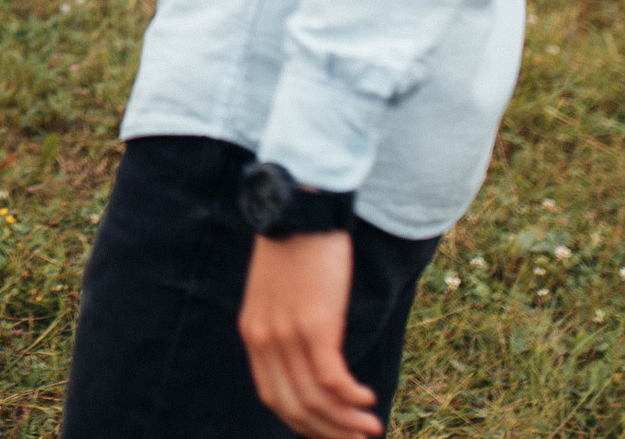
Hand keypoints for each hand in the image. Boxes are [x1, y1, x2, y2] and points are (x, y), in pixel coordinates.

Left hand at [238, 232, 378, 438]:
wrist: (300, 207)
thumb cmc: (296, 247)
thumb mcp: (278, 292)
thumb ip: (284, 324)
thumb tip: (309, 353)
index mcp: (254, 334)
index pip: (273, 397)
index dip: (302, 422)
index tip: (328, 432)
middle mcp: (265, 340)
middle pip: (294, 407)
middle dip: (327, 432)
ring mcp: (288, 334)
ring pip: (316, 400)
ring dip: (346, 422)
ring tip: (371, 428)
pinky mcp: (314, 325)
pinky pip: (332, 380)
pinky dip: (351, 398)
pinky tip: (367, 399)